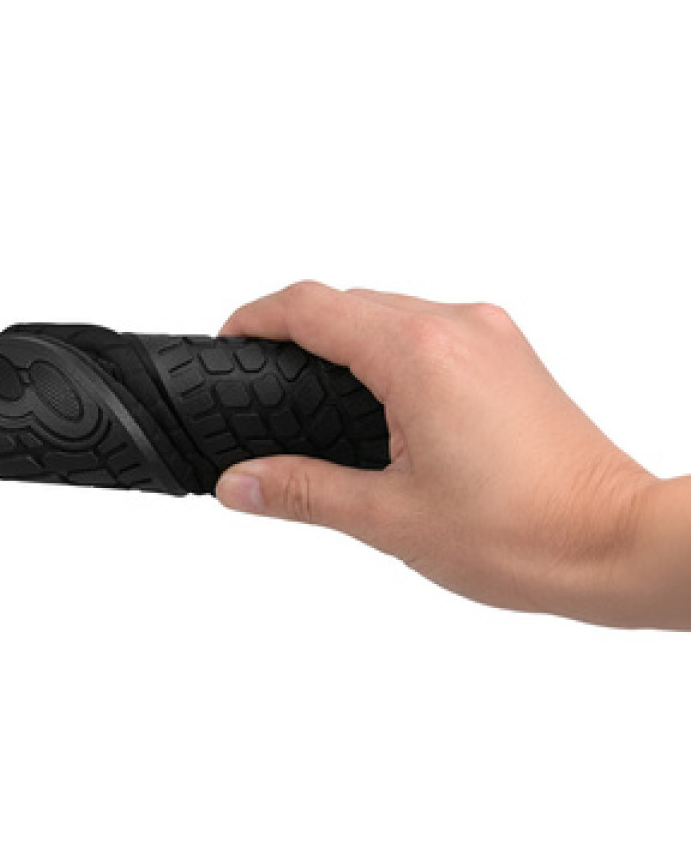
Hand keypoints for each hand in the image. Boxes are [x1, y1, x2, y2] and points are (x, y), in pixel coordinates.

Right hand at [214, 283, 668, 627]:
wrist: (619, 545)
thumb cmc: (529, 535)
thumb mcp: (390, 519)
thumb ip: (300, 492)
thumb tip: (238, 483)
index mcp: (419, 354)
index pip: (309, 306)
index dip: (255, 318)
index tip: (227, 342)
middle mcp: (457, 326)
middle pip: (347, 301)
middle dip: (295, 332)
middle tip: (263, 382)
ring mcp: (490, 334)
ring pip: (389, 310)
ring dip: (344, 341)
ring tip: (315, 397)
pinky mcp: (509, 353)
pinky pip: (428, 327)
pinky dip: (388, 350)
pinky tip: (380, 404)